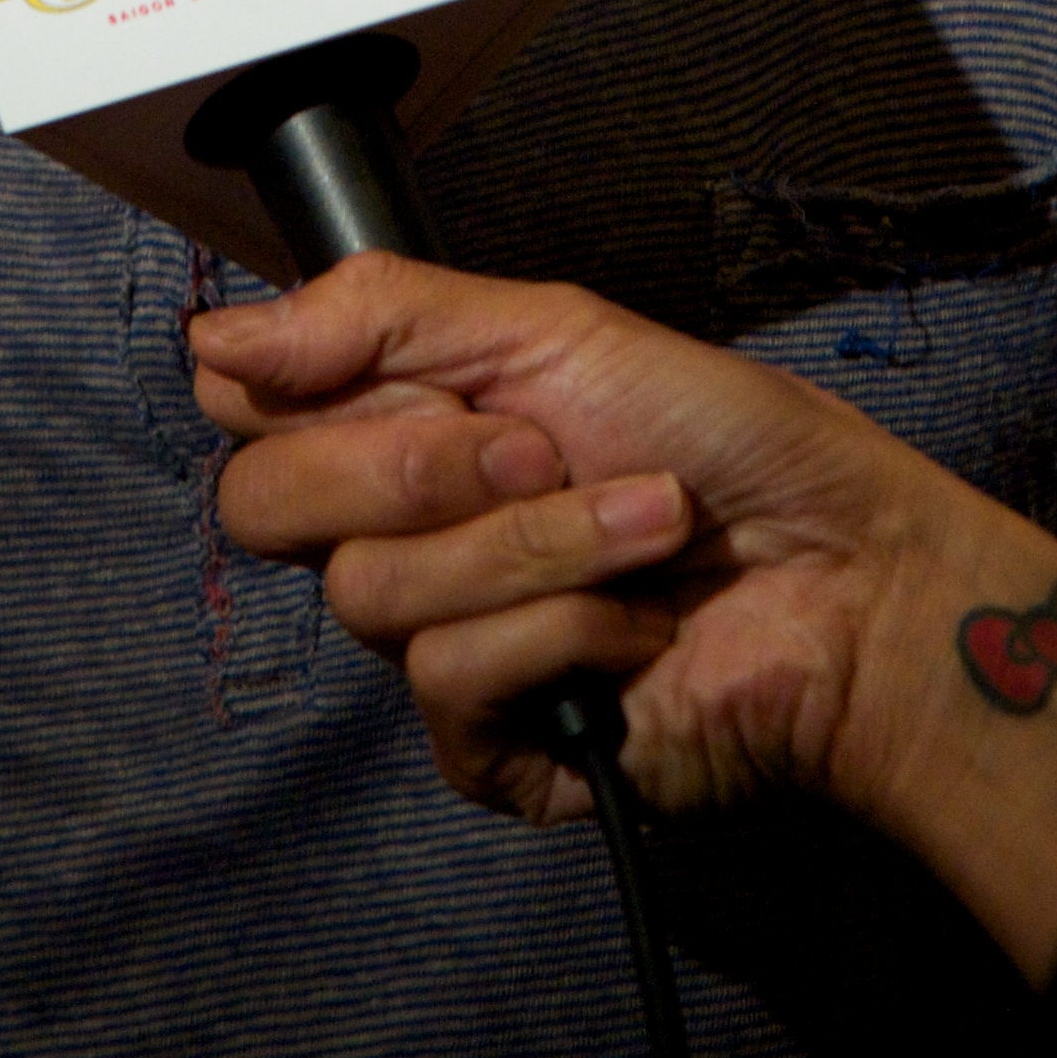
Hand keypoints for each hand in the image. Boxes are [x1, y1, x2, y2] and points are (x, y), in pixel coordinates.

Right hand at [189, 256, 1056, 982]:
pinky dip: (566, 632)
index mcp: (394, 424)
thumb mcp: (549, 326)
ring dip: (535, 545)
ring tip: (644, 524)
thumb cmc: (721, 440)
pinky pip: (448, 681)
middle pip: (262, 504)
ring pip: (372, 592)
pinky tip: (639, 624)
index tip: (407, 368)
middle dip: (411, 464)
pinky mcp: (488, 743)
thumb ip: (373, 314)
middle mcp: (396, 532)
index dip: (297, 386)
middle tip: (539, 447)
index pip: (243, 408)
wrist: (843, 571)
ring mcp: (437, 641)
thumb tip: (213, 338)